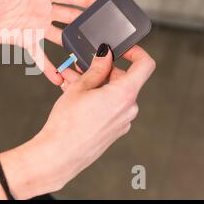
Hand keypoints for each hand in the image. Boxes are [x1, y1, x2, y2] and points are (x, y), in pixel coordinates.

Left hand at [0, 0, 96, 84]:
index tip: (103, 1)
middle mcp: (43, 11)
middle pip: (70, 17)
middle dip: (87, 23)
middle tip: (104, 29)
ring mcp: (38, 27)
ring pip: (61, 37)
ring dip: (74, 45)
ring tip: (89, 55)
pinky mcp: (28, 41)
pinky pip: (41, 56)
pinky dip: (49, 67)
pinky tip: (58, 78)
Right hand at [18, 45, 154, 195]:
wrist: (59, 154)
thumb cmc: (68, 123)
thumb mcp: (80, 87)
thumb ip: (97, 68)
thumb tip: (106, 55)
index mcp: (125, 94)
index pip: (144, 65)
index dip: (134, 52)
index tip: (120, 49)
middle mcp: (129, 109)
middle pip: (123, 79)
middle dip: (101, 70)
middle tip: (80, 65)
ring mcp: (122, 121)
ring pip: (112, 93)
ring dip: (94, 84)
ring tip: (69, 80)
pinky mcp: (113, 130)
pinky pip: (108, 107)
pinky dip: (95, 98)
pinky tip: (74, 97)